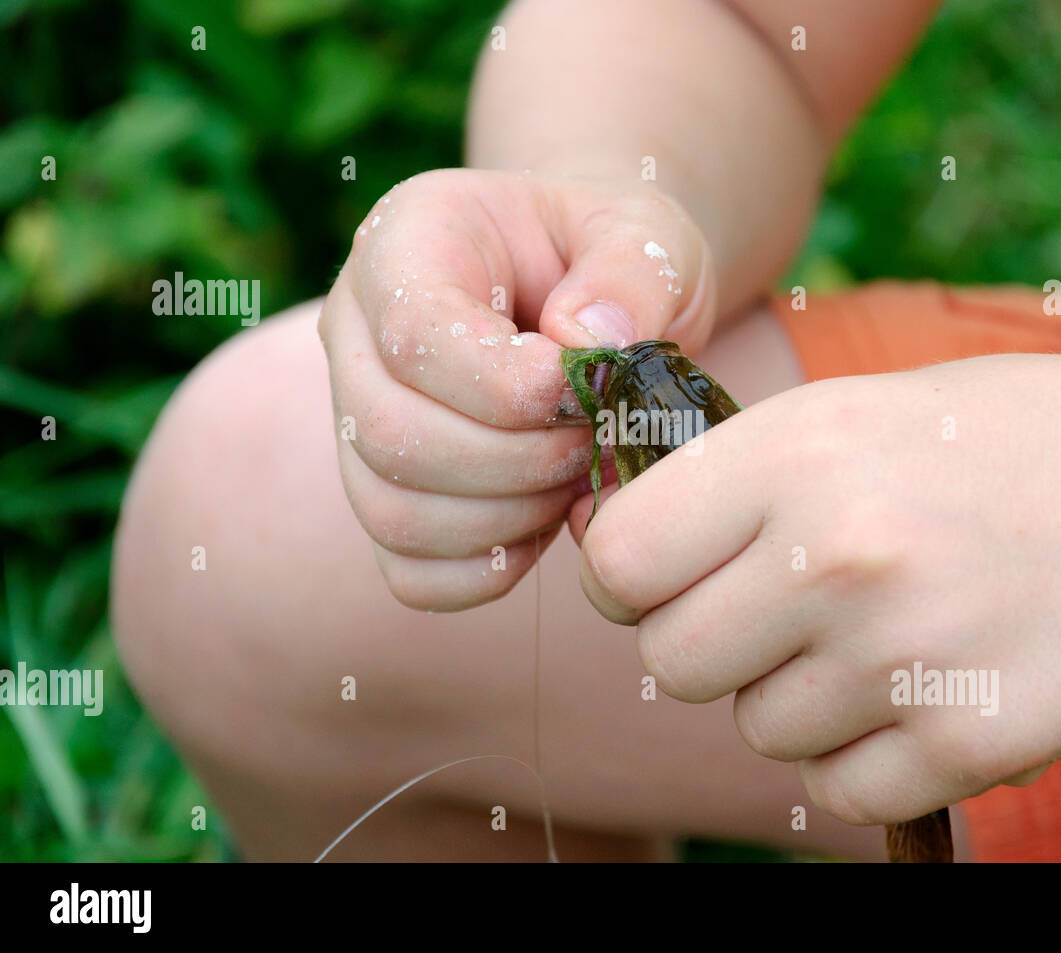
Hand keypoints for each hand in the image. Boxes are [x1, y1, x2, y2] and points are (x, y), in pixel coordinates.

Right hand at [318, 168, 716, 609]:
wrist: (593, 292)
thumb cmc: (609, 255)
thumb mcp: (645, 232)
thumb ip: (632, 271)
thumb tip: (589, 346)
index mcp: (406, 242)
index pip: (414, 335)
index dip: (509, 388)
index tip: (585, 392)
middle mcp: (355, 332)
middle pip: (390, 434)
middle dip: (518, 462)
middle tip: (594, 443)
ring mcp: (357, 419)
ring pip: (393, 512)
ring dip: (509, 518)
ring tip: (577, 476)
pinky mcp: (387, 493)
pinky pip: (409, 570)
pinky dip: (488, 569)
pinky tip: (547, 522)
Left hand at [576, 354, 1060, 821]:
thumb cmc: (1003, 445)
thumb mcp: (858, 411)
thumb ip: (735, 478)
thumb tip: (618, 546)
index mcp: (798, 453)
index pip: (619, 562)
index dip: (626, 576)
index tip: (659, 576)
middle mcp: (837, 556)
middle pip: (673, 661)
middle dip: (707, 643)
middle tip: (774, 609)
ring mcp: (903, 658)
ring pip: (759, 728)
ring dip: (797, 695)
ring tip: (882, 631)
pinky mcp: (964, 744)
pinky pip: (838, 787)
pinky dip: (862, 753)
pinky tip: (920, 687)